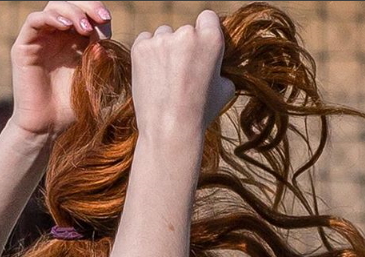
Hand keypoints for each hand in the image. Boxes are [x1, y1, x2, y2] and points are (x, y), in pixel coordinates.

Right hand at [10, 1, 111, 135]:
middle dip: (88, 6)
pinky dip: (50, 18)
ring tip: (84, 27)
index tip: (108, 27)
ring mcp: (40, 40)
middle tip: (102, 18)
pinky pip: (34, 21)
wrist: (47, 127)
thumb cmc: (71, 109)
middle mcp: (57, 38)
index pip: (86, 16)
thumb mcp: (91, 83)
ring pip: (53, 8)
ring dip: (71, 12)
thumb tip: (104, 45)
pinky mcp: (24, 47)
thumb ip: (99, 64)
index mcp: (75, 44)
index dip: (98, 15)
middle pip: (71, 5)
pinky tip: (65, 26)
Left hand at [130, 10, 234, 133]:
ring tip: (166, 80)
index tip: (199, 51)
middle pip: (183, 30)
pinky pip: (145, 41)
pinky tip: (153, 77)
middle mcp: (186, 34)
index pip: (207, 18)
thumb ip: (221, 68)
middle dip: (183, 47)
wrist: (170, 130)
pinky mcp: (140, 48)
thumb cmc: (199, 113)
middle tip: (181, 75)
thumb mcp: (224, 91)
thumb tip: (218, 65)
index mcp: (211, 39)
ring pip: (163, 35)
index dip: (203, 34)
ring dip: (164, 50)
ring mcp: (161, 40)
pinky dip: (147, 55)